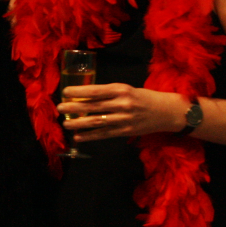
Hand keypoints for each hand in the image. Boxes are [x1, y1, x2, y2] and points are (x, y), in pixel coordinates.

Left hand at [57, 84, 184, 141]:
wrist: (166, 111)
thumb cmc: (142, 97)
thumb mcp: (126, 89)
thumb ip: (108, 93)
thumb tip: (83, 96)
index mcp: (121, 89)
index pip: (96, 90)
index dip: (79, 91)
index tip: (65, 91)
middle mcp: (122, 104)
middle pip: (94, 106)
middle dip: (74, 107)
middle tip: (60, 108)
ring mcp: (124, 119)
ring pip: (97, 121)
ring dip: (79, 124)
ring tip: (66, 123)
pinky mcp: (126, 132)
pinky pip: (105, 134)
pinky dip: (90, 136)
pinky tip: (78, 137)